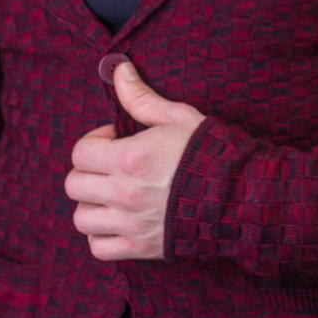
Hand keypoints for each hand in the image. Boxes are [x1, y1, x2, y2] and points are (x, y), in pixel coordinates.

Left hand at [65, 60, 204, 260]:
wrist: (242, 196)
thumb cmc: (211, 153)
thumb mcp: (178, 117)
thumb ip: (141, 97)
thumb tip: (118, 70)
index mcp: (130, 158)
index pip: (80, 152)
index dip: (94, 141)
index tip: (114, 139)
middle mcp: (124, 193)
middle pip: (74, 184)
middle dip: (87, 170)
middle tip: (110, 165)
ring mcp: (131, 223)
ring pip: (81, 218)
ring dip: (91, 204)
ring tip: (111, 194)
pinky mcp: (140, 248)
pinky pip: (98, 248)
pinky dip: (100, 236)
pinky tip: (115, 221)